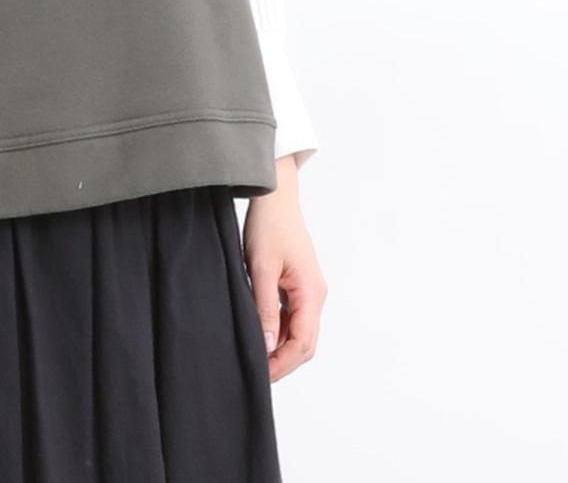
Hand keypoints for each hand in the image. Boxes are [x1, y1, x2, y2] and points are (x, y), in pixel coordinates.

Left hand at [242, 156, 326, 381]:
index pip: (302, 344)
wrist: (275, 196)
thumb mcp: (260, 268)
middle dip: (283, 362)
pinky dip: (279, 330)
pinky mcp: (299, 284)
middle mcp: (316, 295)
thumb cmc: (268, 226)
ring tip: (255, 356)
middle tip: (257, 372)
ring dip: (281, 347)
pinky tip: (260, 332)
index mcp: (311, 293)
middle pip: (305, 344)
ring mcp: (309, 290)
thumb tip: (266, 346)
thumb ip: (264, 309)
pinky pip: (293, 317)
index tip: (260, 374)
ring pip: (299, 332)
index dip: (282, 364)